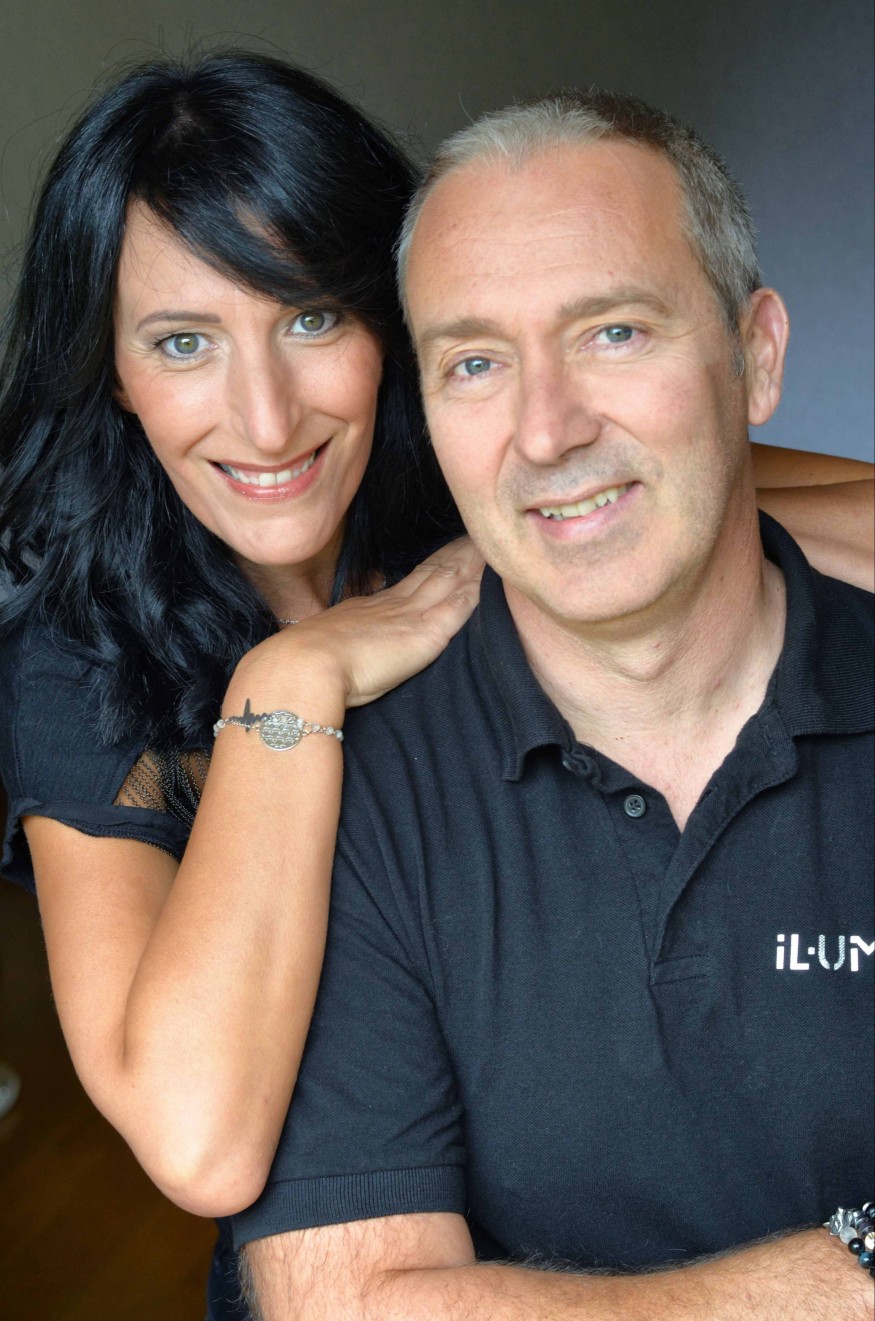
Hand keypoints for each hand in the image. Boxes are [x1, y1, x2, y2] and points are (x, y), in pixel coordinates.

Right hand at [233, 539, 483, 707]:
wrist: (302, 667)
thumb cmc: (306, 665)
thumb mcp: (330, 643)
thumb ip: (346, 641)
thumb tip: (343, 646)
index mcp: (372, 610)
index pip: (412, 583)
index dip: (433, 567)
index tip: (449, 553)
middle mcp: (395, 606)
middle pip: (435, 573)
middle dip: (457, 556)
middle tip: (478, 538)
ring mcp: (412, 617)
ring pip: (450, 582)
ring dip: (471, 566)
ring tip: (490, 549)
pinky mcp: (426, 634)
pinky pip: (460, 606)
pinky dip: (477, 591)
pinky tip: (494, 581)